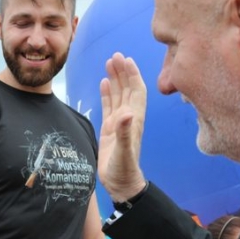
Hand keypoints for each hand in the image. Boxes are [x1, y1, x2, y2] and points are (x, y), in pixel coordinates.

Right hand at [98, 53, 147, 201]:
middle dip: (123, 71)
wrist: (120, 183)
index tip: (127, 60)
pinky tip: (104, 82)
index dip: (133, 75)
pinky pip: (109, 106)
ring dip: (115, 79)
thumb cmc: (123, 169)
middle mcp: (128, 118)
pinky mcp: (110, 128)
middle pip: (127, 89)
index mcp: (134, 119)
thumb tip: (125, 113)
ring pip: (118, 94)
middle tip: (116, 55)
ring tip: (109, 62)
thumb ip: (124, 132)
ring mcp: (119, 122)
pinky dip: (107, 93)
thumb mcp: (123, 151)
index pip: (136, 91)